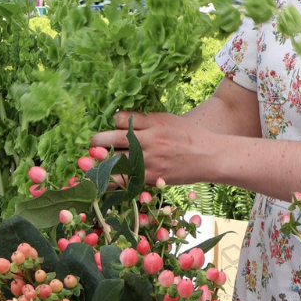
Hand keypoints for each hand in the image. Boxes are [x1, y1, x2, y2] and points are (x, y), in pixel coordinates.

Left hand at [90, 111, 218, 186]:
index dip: (114, 122)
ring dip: (99, 162)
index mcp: (153, 123)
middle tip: (92, 144)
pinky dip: (111, 179)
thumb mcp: (168, 120)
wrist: (209, 157)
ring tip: (90, 163)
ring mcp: (149, 161)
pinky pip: (124, 180)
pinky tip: (103, 179)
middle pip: (111, 139)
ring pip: (114, 161)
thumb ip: (145, 120)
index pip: (121, 119)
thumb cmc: (189, 136)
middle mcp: (148, 141)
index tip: (113, 126)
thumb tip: (121, 120)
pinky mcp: (151, 177)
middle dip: (96, 142)